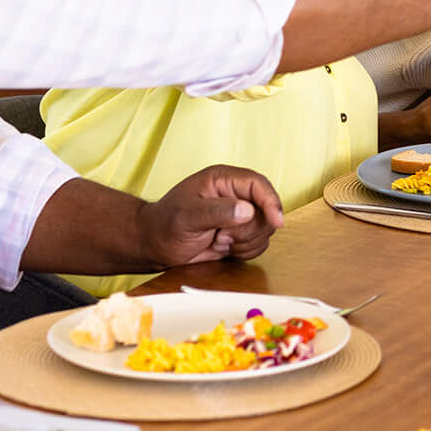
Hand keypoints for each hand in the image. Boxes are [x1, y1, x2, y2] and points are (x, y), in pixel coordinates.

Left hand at [136, 165, 283, 267]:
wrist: (155, 245)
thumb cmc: (164, 225)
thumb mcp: (187, 216)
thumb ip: (217, 211)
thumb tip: (247, 210)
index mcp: (223, 180)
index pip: (258, 185)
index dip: (271, 202)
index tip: (275, 222)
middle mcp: (235, 194)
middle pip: (265, 211)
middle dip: (247, 230)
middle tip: (221, 237)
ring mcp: (239, 214)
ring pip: (265, 229)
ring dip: (245, 242)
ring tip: (218, 241)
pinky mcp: (240, 232)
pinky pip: (259, 243)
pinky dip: (246, 251)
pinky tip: (225, 249)